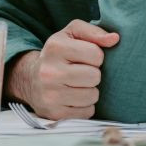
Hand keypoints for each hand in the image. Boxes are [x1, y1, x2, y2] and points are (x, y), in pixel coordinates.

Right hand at [5, 19, 119, 119]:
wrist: (30, 79)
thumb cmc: (58, 54)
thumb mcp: (71, 34)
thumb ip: (94, 32)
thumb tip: (114, 39)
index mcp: (55, 47)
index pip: (96, 54)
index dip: (96, 56)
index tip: (85, 57)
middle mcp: (49, 71)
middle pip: (95, 76)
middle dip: (93, 74)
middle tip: (81, 72)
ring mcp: (50, 94)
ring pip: (92, 96)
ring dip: (90, 91)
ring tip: (77, 85)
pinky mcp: (54, 113)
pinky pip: (86, 112)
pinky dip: (84, 106)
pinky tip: (73, 98)